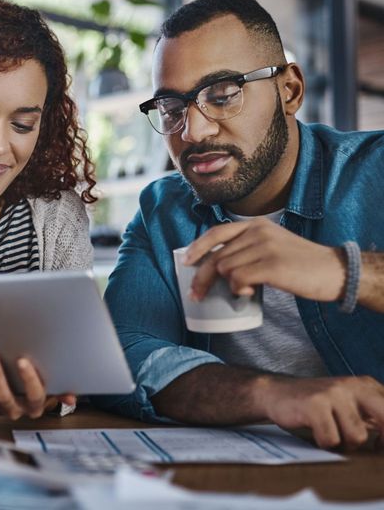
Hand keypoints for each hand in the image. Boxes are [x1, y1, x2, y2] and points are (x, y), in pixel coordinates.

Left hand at [0, 350, 75, 419]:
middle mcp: (13, 409)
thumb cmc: (39, 386)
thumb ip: (63, 390)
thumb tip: (72, 397)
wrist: (24, 398)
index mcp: (34, 404)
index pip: (34, 395)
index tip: (23, 361)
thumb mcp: (55, 387)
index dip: (29, 379)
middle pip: (4, 397)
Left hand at [183, 219, 345, 301]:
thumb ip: (247, 247)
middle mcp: (257, 232)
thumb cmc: (301, 263)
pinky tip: (250, 294)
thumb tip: (219, 266)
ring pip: (225, 268)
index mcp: (256, 224)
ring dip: (228, 285)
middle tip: (196, 294)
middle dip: (202, 277)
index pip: (216, 233)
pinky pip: (239, 280)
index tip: (186, 262)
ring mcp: (264, 247)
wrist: (335, 270)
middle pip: (217, 256)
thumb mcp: (272, 244)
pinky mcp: (271, 266)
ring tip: (243, 291)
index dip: (197, 248)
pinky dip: (239, 290)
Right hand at [259, 374, 383, 449]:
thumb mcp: (350, 404)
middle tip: (373, 449)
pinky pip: (331, 439)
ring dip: (345, 444)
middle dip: (382, 441)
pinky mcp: (314, 404)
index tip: (380, 445)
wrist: (276, 392)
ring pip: (357, 436)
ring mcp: (332, 393)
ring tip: (332, 435)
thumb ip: (375, 416)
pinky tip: (316, 434)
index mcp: (365, 385)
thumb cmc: (317, 404)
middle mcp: (352, 385)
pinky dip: (324, 443)